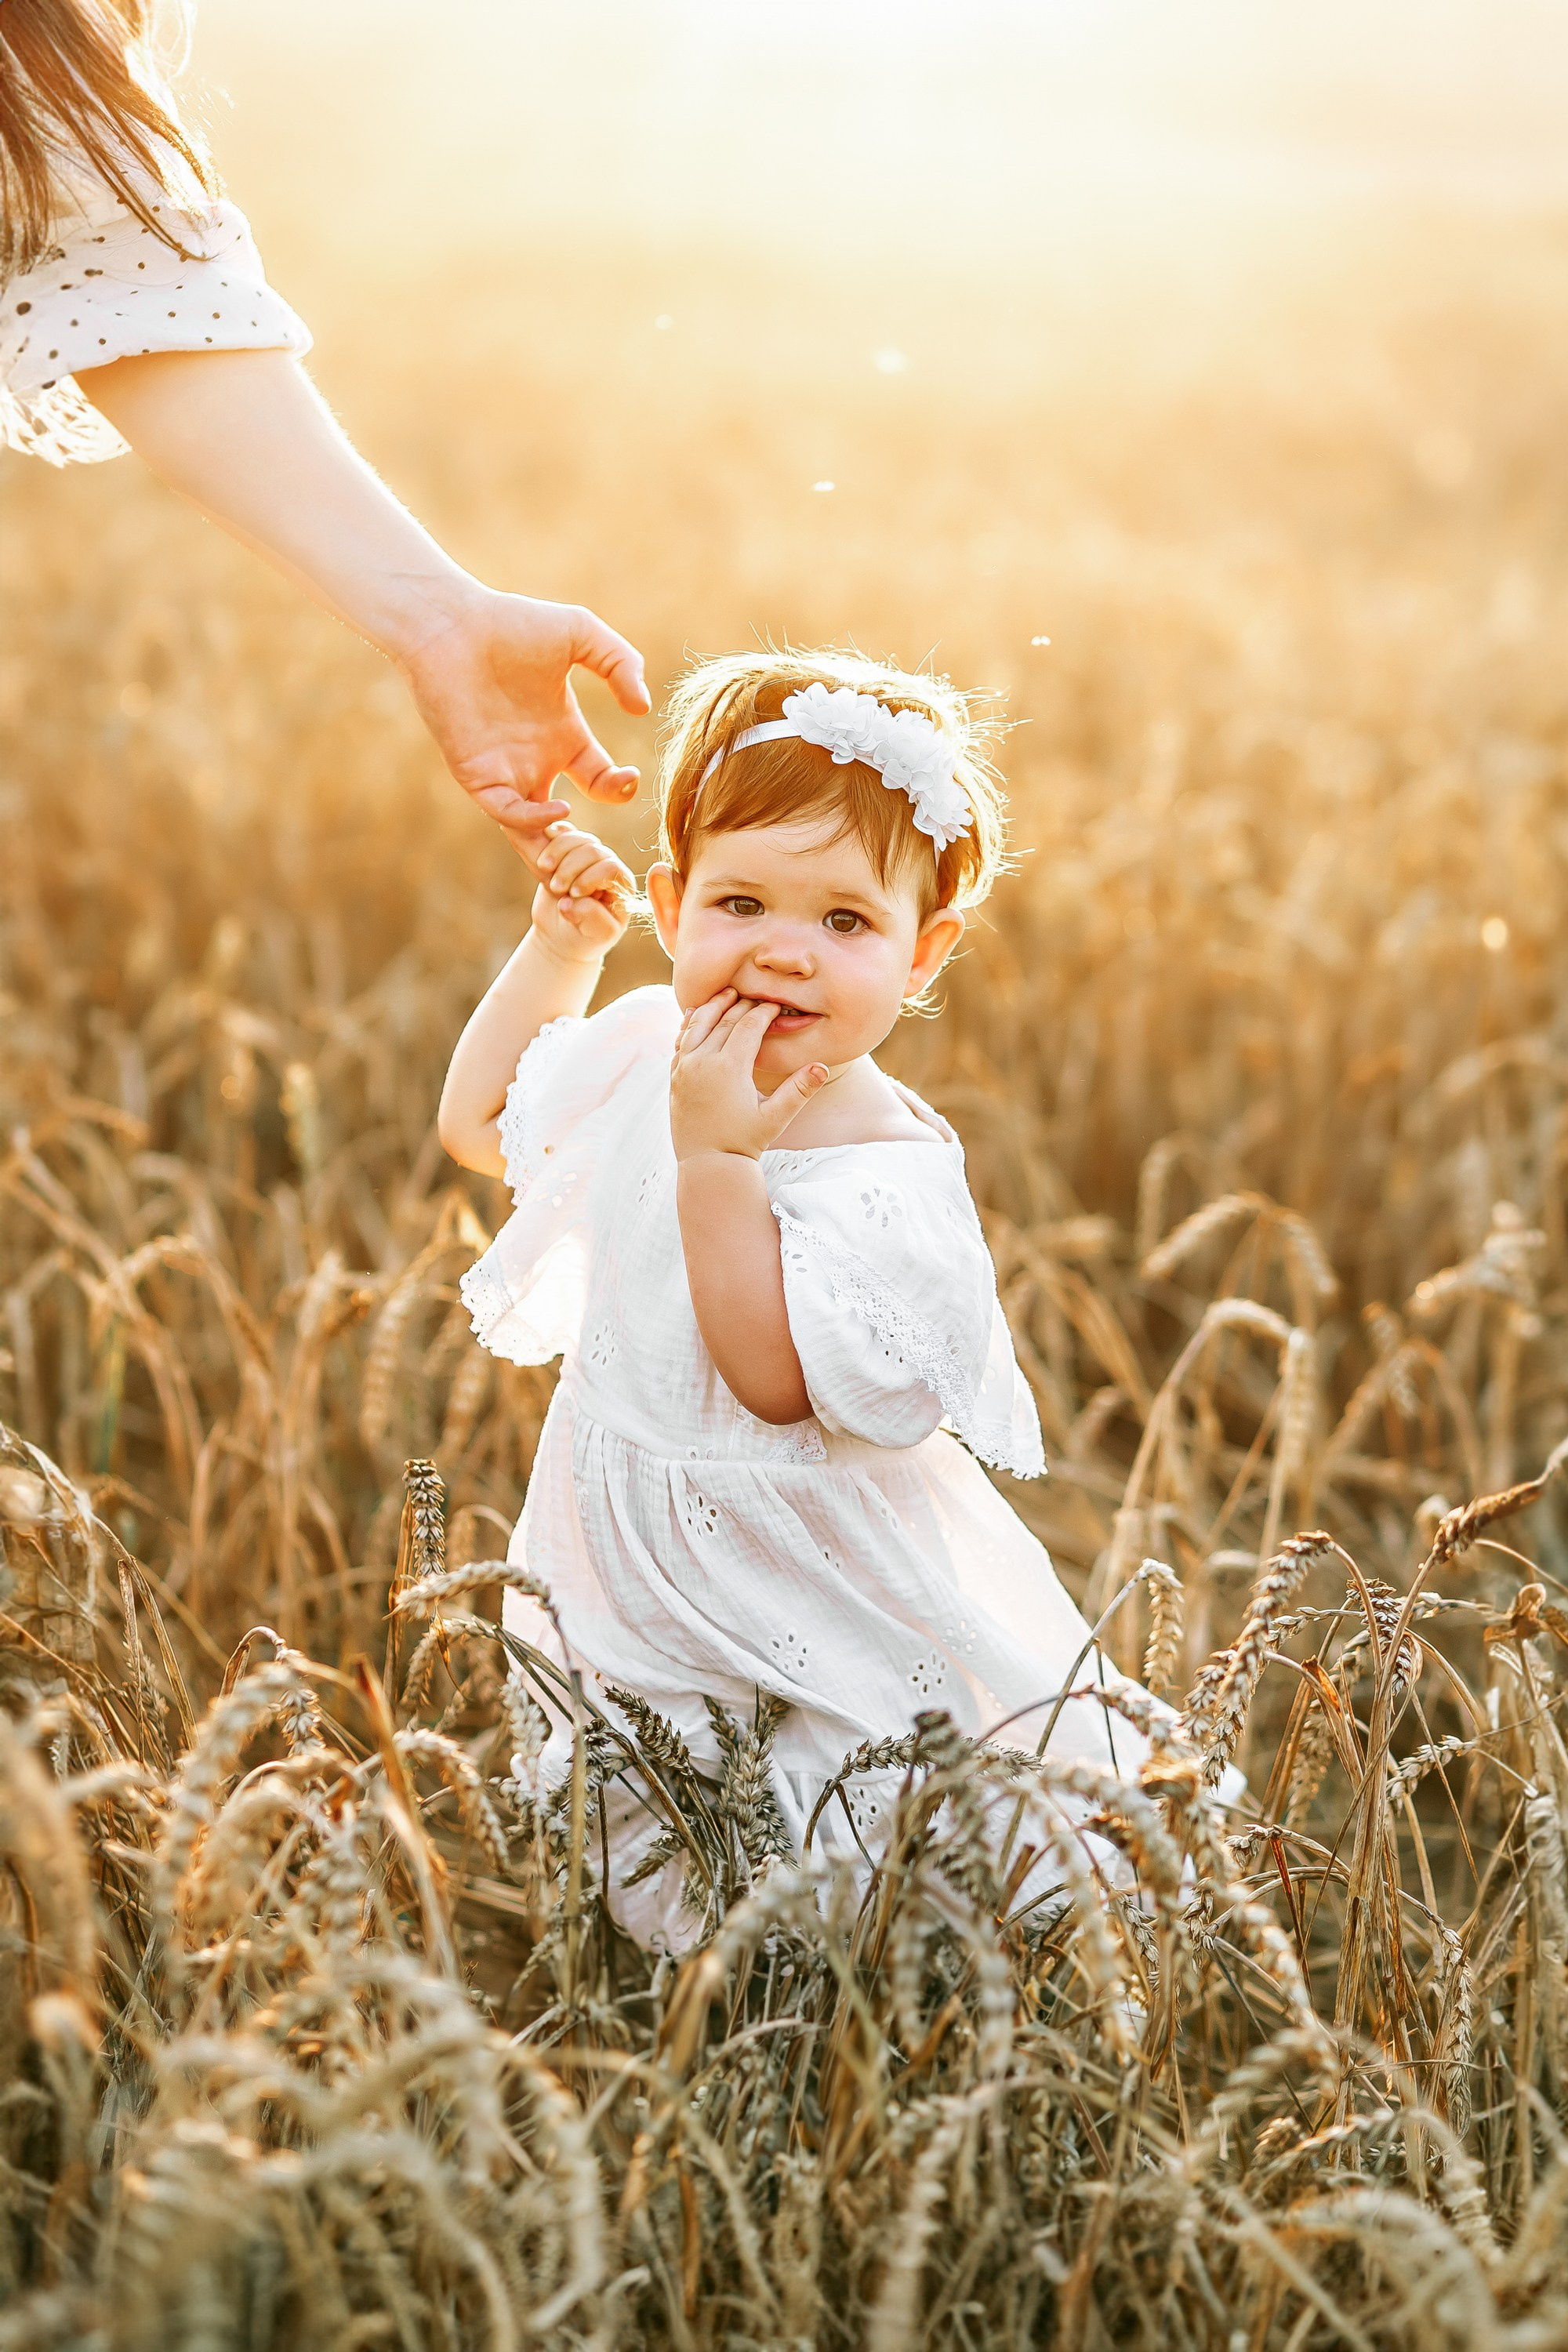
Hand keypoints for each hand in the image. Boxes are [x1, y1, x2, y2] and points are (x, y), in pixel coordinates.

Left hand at [396, 585, 651, 855]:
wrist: (452, 624)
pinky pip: (508, 814)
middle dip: (587, 840)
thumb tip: (642, 708)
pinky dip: (535, 822)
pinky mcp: (477, 775)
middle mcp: (536, 761)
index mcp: (563, 736)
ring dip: (557, 851)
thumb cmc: (511, 622)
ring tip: (582, 859)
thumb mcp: (581, 634)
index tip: (630, 777)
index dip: (620, 789)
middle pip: (566, 821)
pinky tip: (562, 811)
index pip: (600, 782)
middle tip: (606, 846)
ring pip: (532, 831)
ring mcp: (506, 771)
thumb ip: (621, 662)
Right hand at [529, 824, 634, 963]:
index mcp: (622, 885)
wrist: (562, 935)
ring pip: (578, 839)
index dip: (590, 877)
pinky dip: (553, 836)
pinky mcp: (568, 852)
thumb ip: (592, 919)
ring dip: (558, 851)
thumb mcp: (596, 935)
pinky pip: (564, 834)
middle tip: (556, 888)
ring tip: (544, 869)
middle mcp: (608, 866)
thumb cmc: (585, 937)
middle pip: (593, 850)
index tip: (573, 894)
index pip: (611, 868)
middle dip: (570, 867)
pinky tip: (544, 837)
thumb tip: (570, 903)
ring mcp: (588, 858)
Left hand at [669, 992, 828, 1161]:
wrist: (708, 1165)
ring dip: (714, 1006)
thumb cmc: (745, 1142)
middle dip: (742, 1005)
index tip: (776, 1005)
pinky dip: (690, 1024)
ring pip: (698, 1024)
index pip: (748, 1025)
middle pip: (724, 1020)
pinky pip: (681, 1041)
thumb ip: (799, 1090)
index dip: (764, 1011)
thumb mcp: (776, 1118)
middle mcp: (703, 1062)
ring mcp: (685, 1068)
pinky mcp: (675, 1076)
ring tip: (728, 994)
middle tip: (757, 996)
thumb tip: (822, 1067)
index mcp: (729, 1068)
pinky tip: (697, 1015)